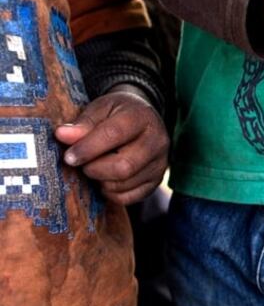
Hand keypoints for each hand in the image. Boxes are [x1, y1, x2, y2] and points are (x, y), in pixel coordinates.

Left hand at [54, 87, 168, 205]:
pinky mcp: (156, 181)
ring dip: (101, 180)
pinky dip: (110, 193)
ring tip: (94, 168)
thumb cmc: (116, 113)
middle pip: (124, 166)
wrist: (142, 119)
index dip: (88, 148)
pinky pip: (129, 197)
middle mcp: (157, 141)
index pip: (114, 135)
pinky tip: (105, 179)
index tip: (69, 156)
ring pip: (124, 184)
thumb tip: (61, 135)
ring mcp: (160, 163)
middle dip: (95, 169)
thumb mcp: (100, 108)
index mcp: (142, 117)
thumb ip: (83, 123)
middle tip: (82, 163)